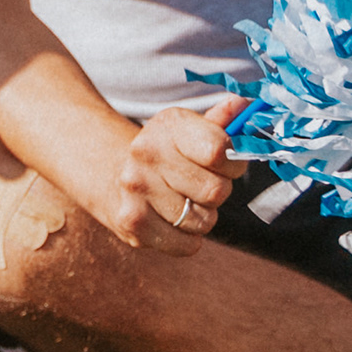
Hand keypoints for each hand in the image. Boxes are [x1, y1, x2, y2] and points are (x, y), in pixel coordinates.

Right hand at [105, 106, 234, 252]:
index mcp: (168, 125)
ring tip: (181, 202)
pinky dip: (187, 239)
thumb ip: (219, 122)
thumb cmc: (164, 153)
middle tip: (198, 186)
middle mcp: (146, 153)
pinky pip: (187, 245)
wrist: (108, 173)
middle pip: (216, 191)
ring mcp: (136, 189)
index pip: (220, 151)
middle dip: (217, 193)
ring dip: (201, 216)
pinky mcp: (131, 222)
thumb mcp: (187, 129)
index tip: (223, 165)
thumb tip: (243, 105)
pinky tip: (171, 221)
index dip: (232, 164)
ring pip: (204, 220)